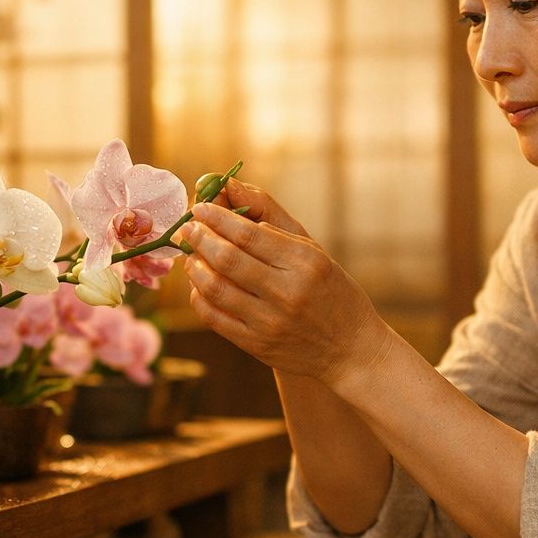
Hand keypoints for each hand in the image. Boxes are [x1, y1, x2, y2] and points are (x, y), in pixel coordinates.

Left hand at [178, 188, 390, 388]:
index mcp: (305, 262)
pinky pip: (214, 317)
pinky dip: (199, 297)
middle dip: (200, 238)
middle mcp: (287, 292)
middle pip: (227, 259)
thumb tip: (231, 188)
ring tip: (191, 255)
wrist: (349, 349)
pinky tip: (199, 285)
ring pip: (215, 288)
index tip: (200, 208)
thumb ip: (273, 221)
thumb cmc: (330, 291)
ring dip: (195, 267)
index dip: (218, 217)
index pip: (249, 234)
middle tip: (188, 228)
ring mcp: (270, 322)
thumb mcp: (313, 251)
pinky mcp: (256, 345)